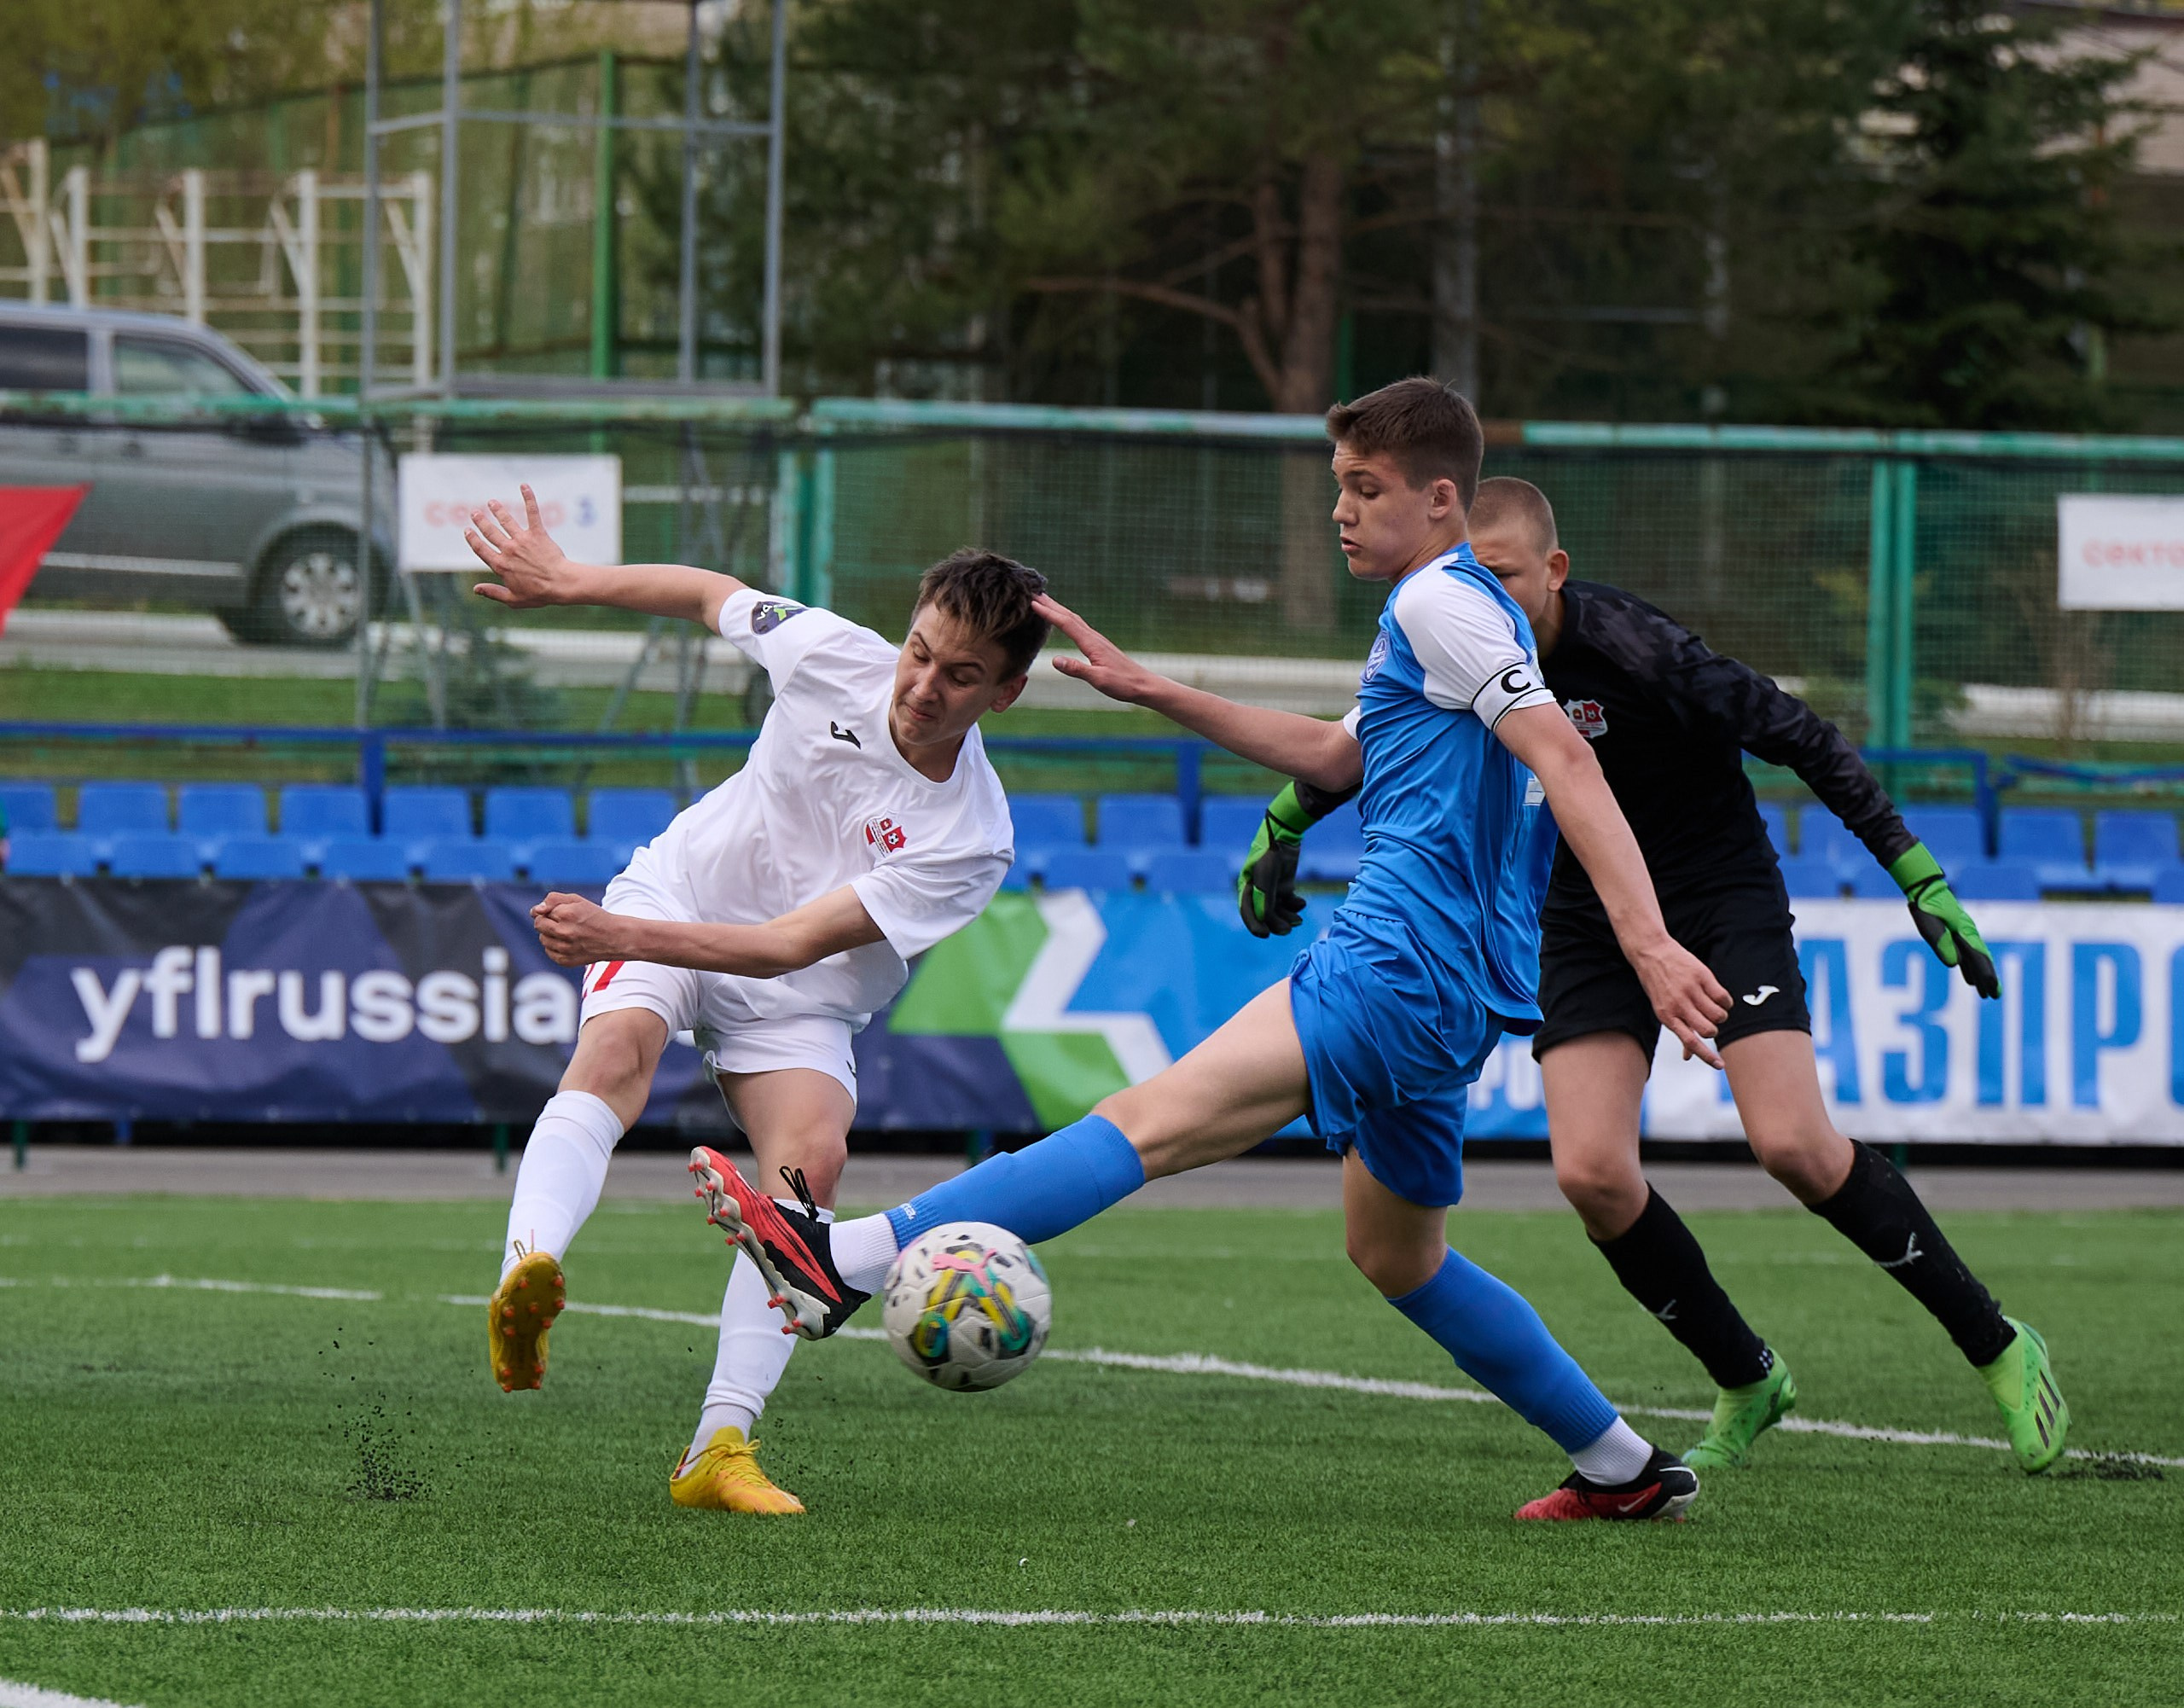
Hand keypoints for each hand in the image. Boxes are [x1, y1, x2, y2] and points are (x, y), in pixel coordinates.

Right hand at [466, 484, 580, 608]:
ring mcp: (522, 540)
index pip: (481, 549)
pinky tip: (524, 486)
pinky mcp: (537, 533)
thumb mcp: (513, 599)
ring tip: (492, 502)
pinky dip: (528, 498)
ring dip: (497, 510)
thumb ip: (493, 592)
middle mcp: (508, 550)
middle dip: (481, 522)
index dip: (472, 539)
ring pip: (506, 521)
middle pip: (490, 532)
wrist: (560, 584)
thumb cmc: (539, 594)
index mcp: (501, 565)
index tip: (467, 531)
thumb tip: (475, 590)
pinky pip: (532, 513)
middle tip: (475, 513)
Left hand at [530, 891, 626, 967]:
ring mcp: (565, 948)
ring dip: (550, 934)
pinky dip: (555, 947)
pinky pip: (549, 951)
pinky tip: (569, 943)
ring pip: (542, 939)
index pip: (542, 912)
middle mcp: (565, 932)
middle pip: (538, 925)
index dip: (552, 911)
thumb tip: (535, 910)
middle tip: (563, 922)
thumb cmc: (594, 917)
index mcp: (567, 914)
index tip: (564, 913)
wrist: (614, 938)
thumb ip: (553, 899)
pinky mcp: (565, 961)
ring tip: (567, 933)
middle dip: (547, 922)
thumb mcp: (577, 900)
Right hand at [1031, 593, 1162, 704]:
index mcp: (1091, 643)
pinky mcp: (1100, 646)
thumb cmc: (1122, 683)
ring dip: (1060, 610)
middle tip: (1035, 594)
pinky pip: (1080, 627)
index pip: (1066, 624)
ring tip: (1047, 603)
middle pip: (1069, 616)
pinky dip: (1068, 620)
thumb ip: (1076, 669)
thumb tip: (1054, 660)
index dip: (1049, 613)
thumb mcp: (1098, 679)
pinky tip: (1067, 623)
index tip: (1033, 603)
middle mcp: (1094, 638)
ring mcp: (1097, 641)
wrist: (1143, 684)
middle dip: (1052, 605)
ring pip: (1075, 620)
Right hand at [1237, 784, 1317, 937]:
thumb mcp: (1265, 880)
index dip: (1255, 926)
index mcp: (1246, 887)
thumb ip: (1264, 902)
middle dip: (1276, 923)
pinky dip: (1295, 905)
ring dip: (1288, 916)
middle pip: (1265, 914)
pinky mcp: (1284, 883)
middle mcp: (1257, 889)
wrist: (1284, 833)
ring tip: (1299, 919)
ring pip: (1278, 909)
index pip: (1247, 912)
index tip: (1266, 935)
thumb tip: (1265, 922)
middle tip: (1289, 929)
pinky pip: (1288, 901)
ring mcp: (1271, 886)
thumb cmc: (1270, 855)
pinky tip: (1301, 903)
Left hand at [1629, 937, 1730, 1069]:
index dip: (1707, 1056)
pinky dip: (1725, 1002)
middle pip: (1708, 1030)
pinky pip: (1723, 998)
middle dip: (1712, 1029)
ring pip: (1718, 1015)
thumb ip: (1679, 1031)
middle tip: (1706, 1019)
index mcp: (1667, 1017)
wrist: (1651, 952)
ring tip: (1712, 1006)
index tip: (1720, 1065)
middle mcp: (1679, 1005)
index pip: (1690, 1042)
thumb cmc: (1658, 986)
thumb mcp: (1662, 1009)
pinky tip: (1717, 997)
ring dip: (1720, 1015)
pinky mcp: (1702, 977)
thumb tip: (1687, 1057)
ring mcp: (1691, 990)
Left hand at [1888, 843, 1999, 997]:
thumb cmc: (1926, 906)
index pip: (1978, 958)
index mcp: (1964, 933)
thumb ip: (1942, 943)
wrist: (1926, 888)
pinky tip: (1969, 979)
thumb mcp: (1929, 925)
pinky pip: (1967, 954)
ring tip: (1986, 992)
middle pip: (1982, 960)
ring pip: (1976, 959)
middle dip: (1989, 978)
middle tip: (1996, 995)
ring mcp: (1964, 934)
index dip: (1986, 975)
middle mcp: (1968, 934)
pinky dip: (1970, 967)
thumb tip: (1955, 964)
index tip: (1992, 990)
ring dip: (1981, 975)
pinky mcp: (1957, 934)